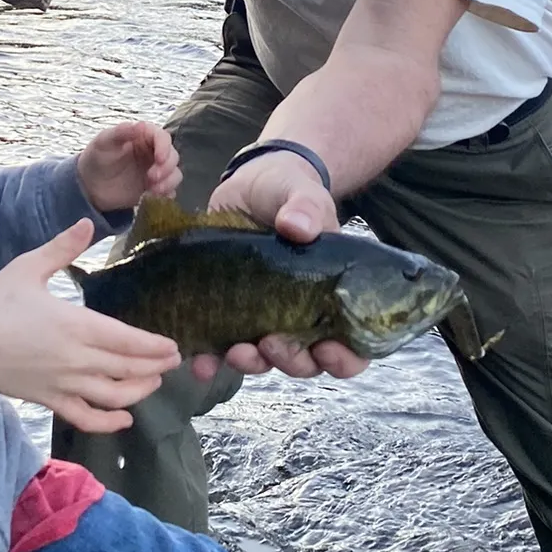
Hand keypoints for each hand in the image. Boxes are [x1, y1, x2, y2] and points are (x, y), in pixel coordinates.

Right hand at [0, 219, 179, 432]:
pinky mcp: (50, 401)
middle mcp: (76, 359)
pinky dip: (108, 422)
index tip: (173, 346)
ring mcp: (64, 384)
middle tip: (174, 361)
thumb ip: (62, 248)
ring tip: (154, 382)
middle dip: (156, 366)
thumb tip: (87, 223)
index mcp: (75, 325)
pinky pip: (86, 417)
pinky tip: (124, 419)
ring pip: (113, 395)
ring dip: (140, 391)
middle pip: (127, 368)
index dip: (154, 346)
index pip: (127, 340)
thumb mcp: (27, 268)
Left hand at [77, 121, 180, 214]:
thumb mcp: (103, 142)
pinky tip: (157, 197)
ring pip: (174, 173)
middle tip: (152, 178)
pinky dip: (167, 193)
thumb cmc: (96, 158)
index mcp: (143, 136)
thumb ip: (120, 132)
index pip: (162, 137)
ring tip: (153, 190)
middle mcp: (153, 151)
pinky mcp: (154, 187)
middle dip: (167, 167)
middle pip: (172, 156)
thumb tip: (140, 125)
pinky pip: (169, 189)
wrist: (89, 186)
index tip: (159, 159)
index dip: (164, 146)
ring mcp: (155, 170)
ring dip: (169, 182)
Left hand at [192, 152, 366, 384]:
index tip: (327, 350)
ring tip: (236, 351)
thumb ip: (307, 208)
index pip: (351, 346)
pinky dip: (211, 361)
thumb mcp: (302, 195)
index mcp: (332, 296)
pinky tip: (200, 363)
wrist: (248, 187)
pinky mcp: (229, 313)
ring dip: (251, 364)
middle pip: (306, 361)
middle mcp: (300, 315)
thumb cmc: (288, 193)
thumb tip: (298, 227)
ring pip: (264, 360)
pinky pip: (221, 347)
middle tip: (270, 343)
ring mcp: (263, 317)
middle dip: (290, 361)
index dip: (344, 359)